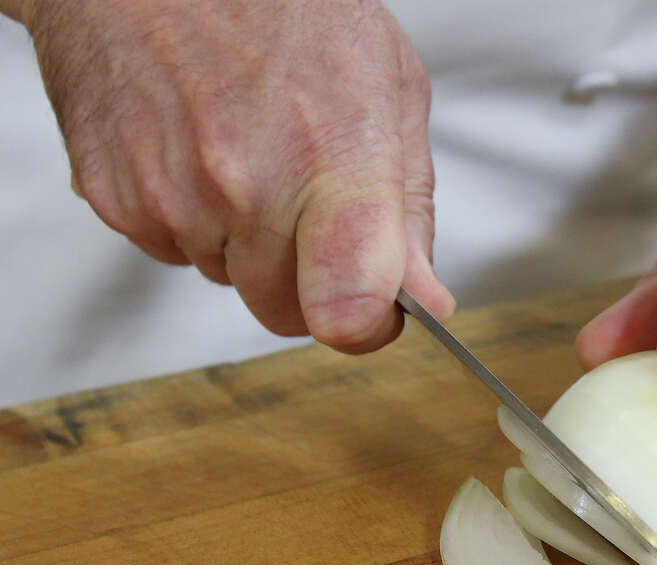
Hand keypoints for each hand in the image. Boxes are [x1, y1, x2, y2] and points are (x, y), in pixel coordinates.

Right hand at [24, 0, 453, 352]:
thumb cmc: (282, 9)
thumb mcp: (387, 90)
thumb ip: (409, 210)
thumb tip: (425, 299)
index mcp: (329, 158)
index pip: (348, 302)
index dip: (368, 325)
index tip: (377, 312)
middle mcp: (244, 189)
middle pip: (289, 313)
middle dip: (309, 280)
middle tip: (310, 205)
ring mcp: (173, 199)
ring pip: (231, 282)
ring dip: (247, 243)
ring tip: (249, 153)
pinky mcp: (116, 202)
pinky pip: (174, 251)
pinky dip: (193, 219)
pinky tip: (200, 151)